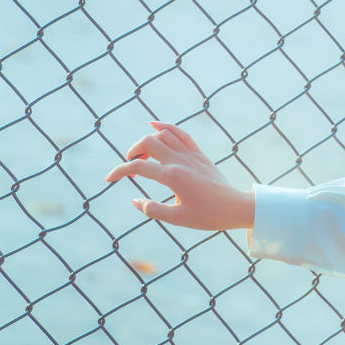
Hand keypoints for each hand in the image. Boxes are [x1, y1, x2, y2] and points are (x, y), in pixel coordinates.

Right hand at [104, 120, 254, 230]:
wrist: (235, 207)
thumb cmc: (208, 215)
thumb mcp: (177, 218)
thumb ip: (152, 209)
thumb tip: (135, 200)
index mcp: (173, 176)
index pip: (138, 166)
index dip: (119, 171)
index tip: (109, 180)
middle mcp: (181, 161)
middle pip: (148, 142)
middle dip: (132, 151)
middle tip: (130, 168)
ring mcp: (191, 155)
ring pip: (164, 134)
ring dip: (147, 140)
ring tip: (142, 156)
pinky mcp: (199, 154)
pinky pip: (181, 134)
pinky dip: (166, 127)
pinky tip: (155, 126)